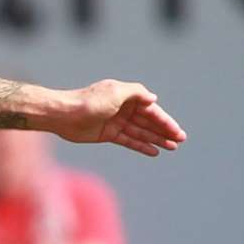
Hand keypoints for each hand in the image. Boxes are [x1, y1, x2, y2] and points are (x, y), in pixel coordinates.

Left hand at [54, 82, 186, 156]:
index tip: (177, 132)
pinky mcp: (108, 134)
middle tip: (179, 141)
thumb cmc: (90, 101)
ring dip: (156, 139)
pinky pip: (128, 141)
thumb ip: (137, 93)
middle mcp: (123, 108)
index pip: (151, 110)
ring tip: (171, 148)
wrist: (64, 115)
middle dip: (164, 131)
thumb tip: (153, 99)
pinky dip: (141, 146)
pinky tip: (154, 151)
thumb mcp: (116, 92)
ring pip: (140, 132)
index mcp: (127, 96)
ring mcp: (116, 122)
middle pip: (148, 122)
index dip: (165, 121)